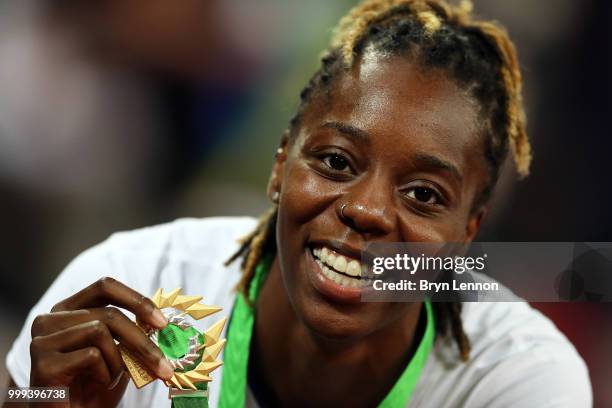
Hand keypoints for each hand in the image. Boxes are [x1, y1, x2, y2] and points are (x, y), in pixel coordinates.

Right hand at [29, 277, 173, 407]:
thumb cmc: (95, 386)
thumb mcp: (119, 352)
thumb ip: (133, 331)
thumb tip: (161, 319)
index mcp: (68, 309)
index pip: (105, 286)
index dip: (137, 300)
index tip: (162, 322)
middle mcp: (50, 319)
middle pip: (110, 314)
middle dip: (143, 341)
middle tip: (165, 365)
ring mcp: (42, 340)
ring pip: (100, 331)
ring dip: (119, 361)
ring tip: (113, 378)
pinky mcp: (43, 363)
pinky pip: (91, 356)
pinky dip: (106, 374)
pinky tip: (99, 385)